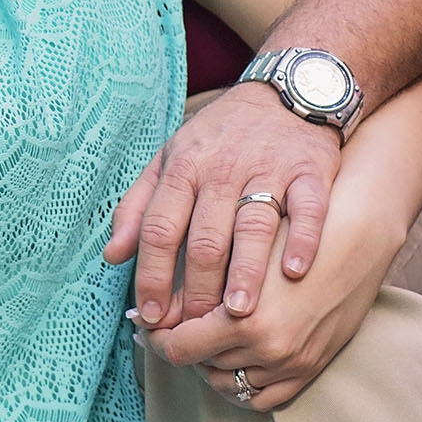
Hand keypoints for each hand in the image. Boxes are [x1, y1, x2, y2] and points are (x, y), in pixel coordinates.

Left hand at [104, 83, 340, 329]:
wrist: (284, 93)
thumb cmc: (219, 136)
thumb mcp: (170, 159)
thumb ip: (139, 207)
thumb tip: (112, 255)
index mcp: (183, 167)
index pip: (160, 227)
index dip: (152, 274)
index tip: (151, 315)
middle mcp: (222, 168)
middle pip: (205, 237)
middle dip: (197, 288)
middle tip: (196, 329)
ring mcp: (267, 169)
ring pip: (252, 226)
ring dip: (245, 272)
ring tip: (239, 313)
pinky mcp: (308, 171)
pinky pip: (307, 209)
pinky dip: (302, 241)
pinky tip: (295, 273)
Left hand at [138, 194, 385, 409]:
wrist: (361, 225)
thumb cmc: (290, 215)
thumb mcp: (227, 224)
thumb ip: (175, 239)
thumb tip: (114, 254)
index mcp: (242, 315)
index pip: (178, 346)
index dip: (156, 335)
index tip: (147, 322)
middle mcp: (269, 346)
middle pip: (202, 366)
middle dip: (182, 347)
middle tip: (171, 329)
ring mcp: (295, 361)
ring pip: (231, 386)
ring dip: (211, 367)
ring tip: (201, 341)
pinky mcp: (315, 366)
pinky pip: (267, 399)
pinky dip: (242, 386)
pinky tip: (231, 359)